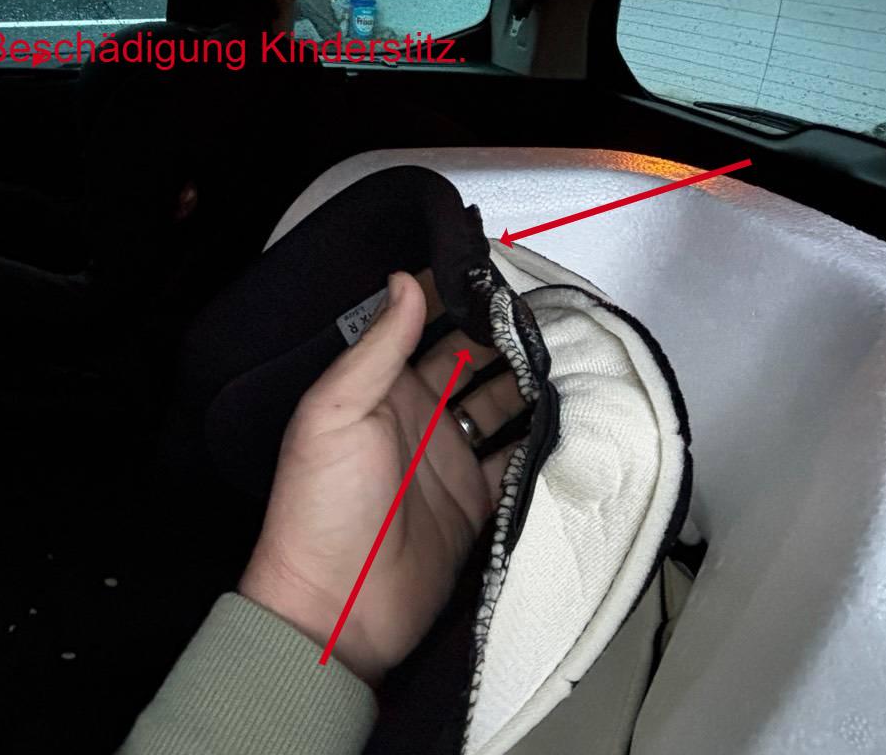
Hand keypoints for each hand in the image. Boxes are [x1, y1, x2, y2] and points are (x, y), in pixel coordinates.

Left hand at [239, 271, 524, 683]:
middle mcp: (417, 419)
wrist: (337, 610)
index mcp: (379, 391)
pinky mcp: (474, 503)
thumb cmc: (318, 511)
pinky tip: (565, 421)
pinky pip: (515, 461)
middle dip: (505, 336)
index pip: (421, 327)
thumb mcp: (337, 413)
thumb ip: (377, 348)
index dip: (454, 297)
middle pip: (472, 362)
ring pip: (501, 406)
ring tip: (567, 358)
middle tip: (546, 314)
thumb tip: (403, 283)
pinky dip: (540, 443)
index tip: (493, 274)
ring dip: (530, 384)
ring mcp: (448, 460)